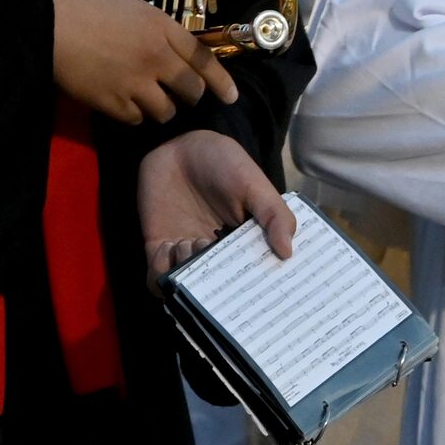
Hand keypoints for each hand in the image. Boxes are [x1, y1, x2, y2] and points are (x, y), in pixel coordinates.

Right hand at [51, 0, 238, 123]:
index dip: (221, 80)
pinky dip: (135, 116)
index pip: (204, 58)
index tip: (231, 96)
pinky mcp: (110, 103)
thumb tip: (150, 30)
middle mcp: (157, 58)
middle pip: (191, 91)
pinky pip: (135, 120)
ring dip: (162, 109)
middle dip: (189, 96)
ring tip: (151, 102)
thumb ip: (145, 18)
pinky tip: (125, 106)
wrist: (41, 23)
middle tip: (180, 95)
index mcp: (161, 27)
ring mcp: (135, 83)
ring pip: (165, 112)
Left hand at [138, 128, 293, 278]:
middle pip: (218, 289)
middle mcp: (215, 253)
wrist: (181, 148)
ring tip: (196, 241)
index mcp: (244, 243)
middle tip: (220, 276)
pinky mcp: (159, 247)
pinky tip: (171, 245)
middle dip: (219, 290)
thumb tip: (288, 253)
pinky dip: (162, 273)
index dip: (256, 288)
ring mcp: (186, 251)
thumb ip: (274, 215)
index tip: (261, 296)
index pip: (252, 275)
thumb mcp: (256, 185)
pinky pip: (157, 276)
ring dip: (189, 275)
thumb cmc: (224, 164)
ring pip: (187, 287)